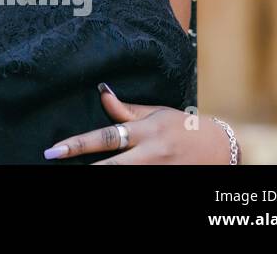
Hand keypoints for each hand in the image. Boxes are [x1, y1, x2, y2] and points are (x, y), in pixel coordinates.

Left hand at [42, 82, 234, 163]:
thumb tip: (101, 92)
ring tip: (78, 174)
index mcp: (147, 132)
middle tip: (56, 163)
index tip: (54, 150)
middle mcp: (152, 154)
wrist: (222, 149)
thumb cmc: (184, 127)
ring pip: (124, 178)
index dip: (78, 144)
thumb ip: (126, 110)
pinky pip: (140, 185)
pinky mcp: (166, 182)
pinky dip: (125, 182)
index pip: (106, 137)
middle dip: (85, 169)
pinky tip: (106, 179)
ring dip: (103, 176)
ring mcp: (160, 172)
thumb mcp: (156, 113)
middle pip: (112, 166)